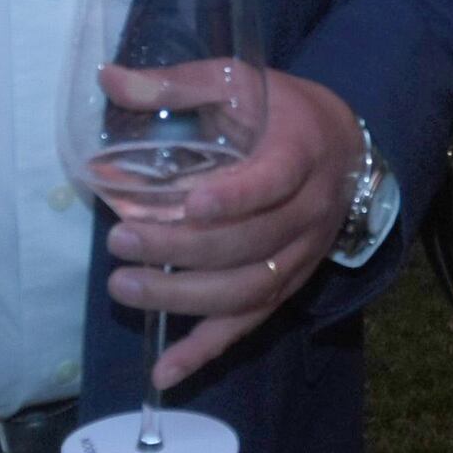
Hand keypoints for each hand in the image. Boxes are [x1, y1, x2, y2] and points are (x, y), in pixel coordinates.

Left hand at [101, 67, 359, 393]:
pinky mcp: (287, 287)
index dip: (235, 197)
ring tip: (125, 286)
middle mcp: (308, 212)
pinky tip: (164, 373)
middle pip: (248, 243)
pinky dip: (205, 352)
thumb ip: (176, 86)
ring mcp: (300, 257)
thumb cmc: (280, 111)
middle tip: (121, 241)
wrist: (344, 147)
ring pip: (247, 289)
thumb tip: (108, 79)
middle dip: (180, 248)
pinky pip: (249, 325)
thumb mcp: (236, 82)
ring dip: (184, 297)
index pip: (272, 182)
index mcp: (299, 153)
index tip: (188, 204)